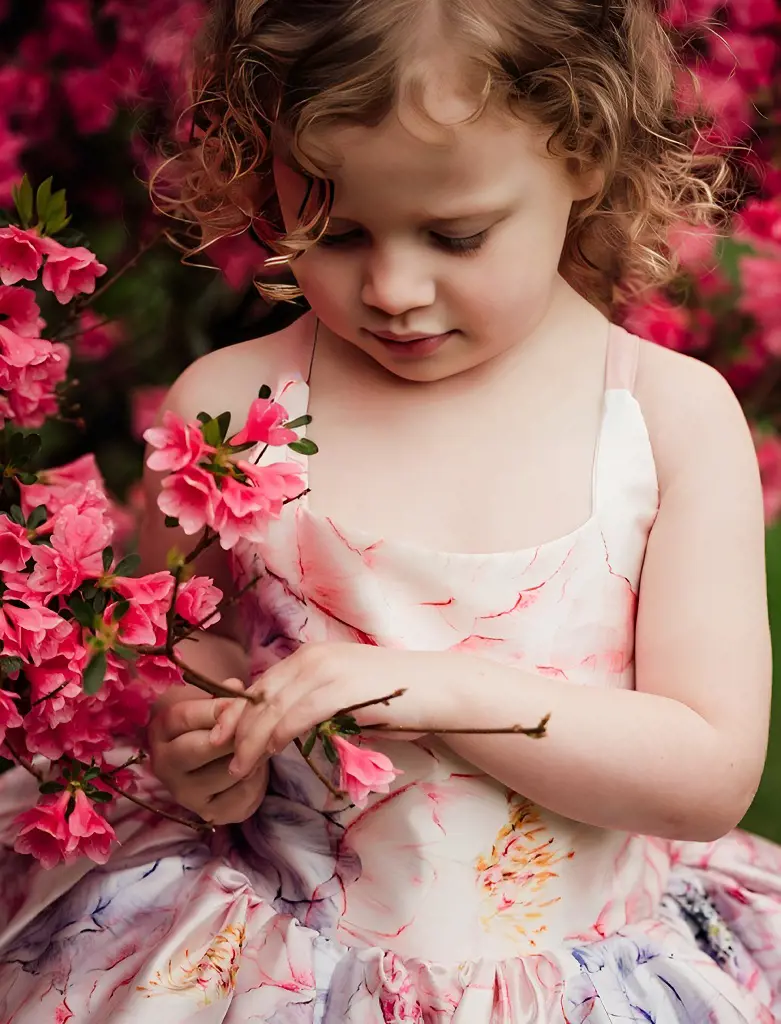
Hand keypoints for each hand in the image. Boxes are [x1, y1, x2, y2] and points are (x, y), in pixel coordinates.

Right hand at [148, 696, 268, 824]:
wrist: (211, 762)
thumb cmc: (211, 724)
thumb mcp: (212, 704)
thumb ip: (224, 697)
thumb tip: (236, 688)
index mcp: (161, 730)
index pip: (185, 717)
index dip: (217, 708)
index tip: (240, 700)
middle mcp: (165, 765)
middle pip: (204, 747)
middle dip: (236, 735)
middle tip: (260, 726)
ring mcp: (184, 793)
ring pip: (227, 771)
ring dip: (252, 756)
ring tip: (263, 744)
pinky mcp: (208, 813)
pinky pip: (242, 794)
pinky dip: (257, 779)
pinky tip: (257, 768)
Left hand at [211, 643, 476, 778]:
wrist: (438, 689)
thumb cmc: (395, 698)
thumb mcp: (345, 698)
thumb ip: (314, 706)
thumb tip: (286, 729)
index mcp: (310, 657)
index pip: (261, 685)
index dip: (237, 712)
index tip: (220, 736)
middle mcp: (313, 658)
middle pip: (260, 695)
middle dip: (235, 727)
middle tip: (219, 754)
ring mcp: (327, 670)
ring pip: (273, 706)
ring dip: (251, 738)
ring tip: (238, 766)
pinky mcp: (341, 688)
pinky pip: (299, 713)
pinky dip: (279, 733)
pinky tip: (269, 752)